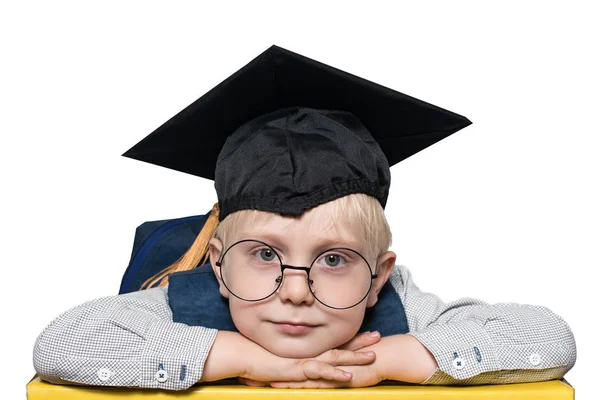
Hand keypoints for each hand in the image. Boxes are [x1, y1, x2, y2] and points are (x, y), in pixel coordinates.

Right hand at [239, 331, 381, 386]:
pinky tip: (347, 377)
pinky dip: (334, 375)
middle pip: (339, 346)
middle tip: (379, 336)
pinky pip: (320, 372)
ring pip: (335, 358)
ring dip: (354, 357)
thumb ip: (292, 364)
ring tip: (373, 356)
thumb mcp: (280, 362)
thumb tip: (298, 366)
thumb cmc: (258, 358)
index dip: (351, 339)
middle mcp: (309, 354)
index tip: (367, 334)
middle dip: (360, 342)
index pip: (333, 343)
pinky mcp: (298, 370)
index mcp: (308, 351)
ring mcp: (305, 361)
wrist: (243, 355)